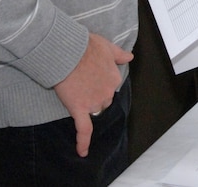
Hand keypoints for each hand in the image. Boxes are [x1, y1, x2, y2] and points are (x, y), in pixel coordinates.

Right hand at [53, 33, 132, 156]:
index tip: (91, 75)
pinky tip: (83, 152)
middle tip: (83, 82)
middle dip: (95, 94)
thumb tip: (129, 57)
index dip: (100, 82)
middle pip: (103, 100)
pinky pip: (84, 129)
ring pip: (95, 110)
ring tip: (76, 91)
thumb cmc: (85, 46)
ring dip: (88, 105)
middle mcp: (107, 92)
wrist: (67, 51)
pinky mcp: (80, 109)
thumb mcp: (107, 46)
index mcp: (114, 78)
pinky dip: (83, 142)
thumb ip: (119, 54)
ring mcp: (94, 102)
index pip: (110, 86)